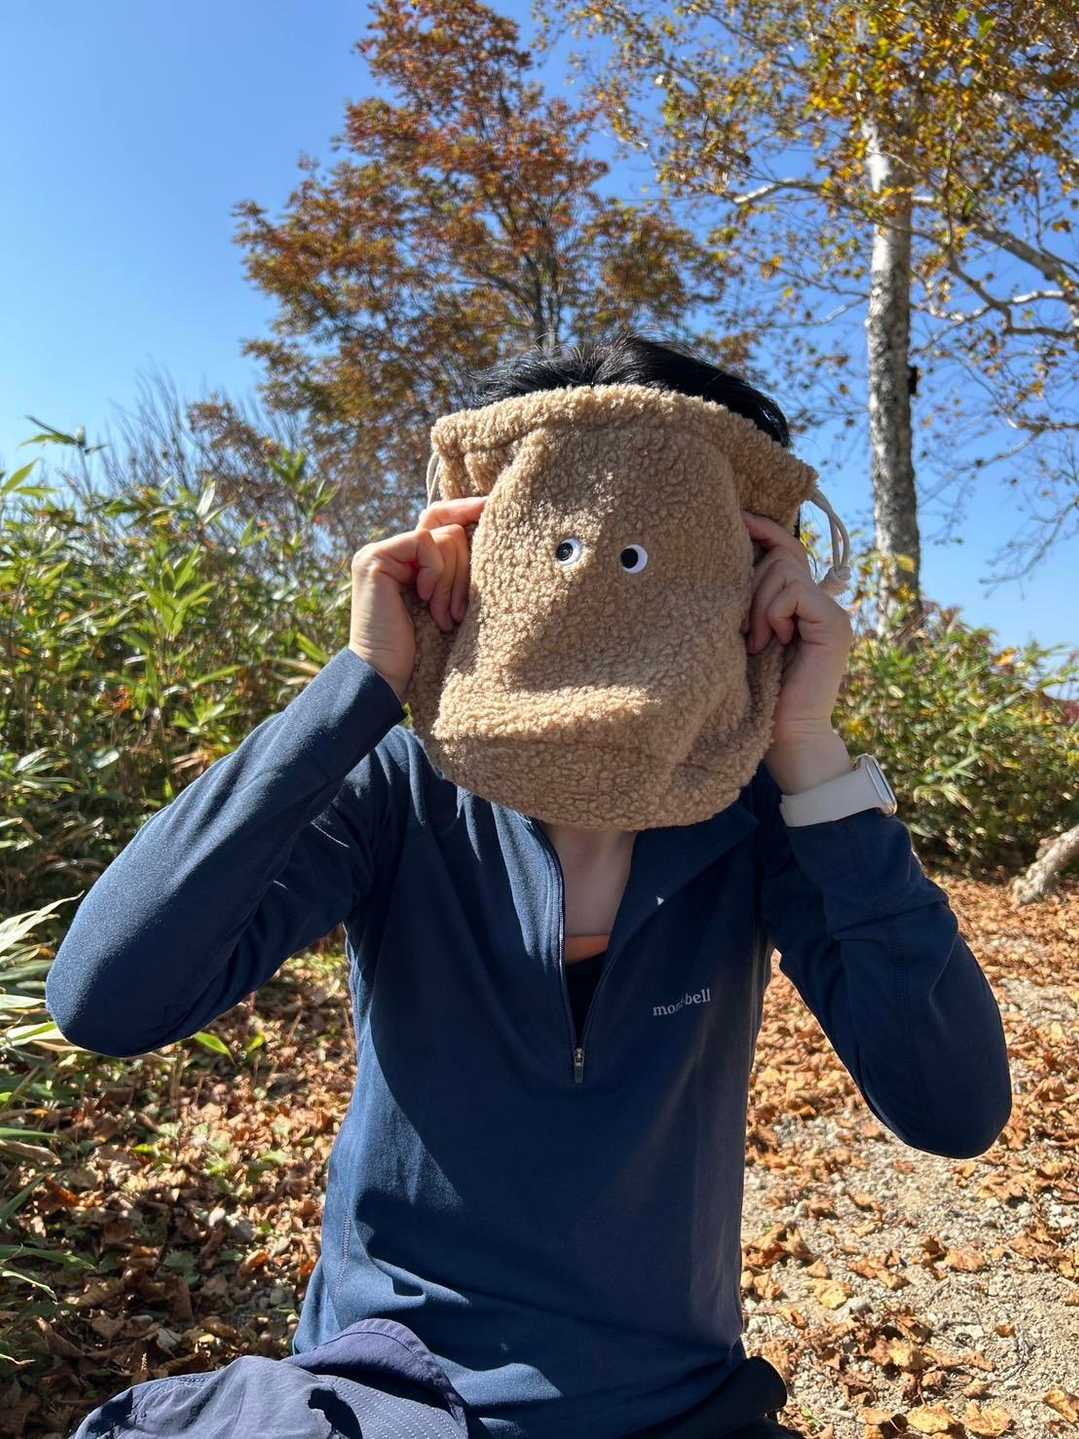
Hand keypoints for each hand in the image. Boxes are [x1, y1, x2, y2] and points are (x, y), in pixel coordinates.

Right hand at [349, 495, 487, 704]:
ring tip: (443, 616)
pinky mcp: (375, 558)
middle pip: (449, 530)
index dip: (466, 510)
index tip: (492, 507)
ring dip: (452, 581)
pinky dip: (436, 573)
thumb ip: (456, 567)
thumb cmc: (424, 650)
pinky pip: (425, 543)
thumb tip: (486, 528)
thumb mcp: (448, 602)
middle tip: (456, 613)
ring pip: (444, 537)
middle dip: (463, 572)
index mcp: (407, 559)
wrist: (387, 676)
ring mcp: (380, 552)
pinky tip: (426, 600)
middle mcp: (392, 550)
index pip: (441, 519)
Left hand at [741, 509, 852, 742]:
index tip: (736, 517)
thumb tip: (727, 552)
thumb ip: (750, 598)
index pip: (786, 548)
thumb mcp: (748, 632)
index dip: (763, 528)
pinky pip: (793, 591)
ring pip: (784, 570)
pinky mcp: (834, 625)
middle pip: (782, 555)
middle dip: (752, 586)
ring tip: (758, 642)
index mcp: (802, 601)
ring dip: (759, 605)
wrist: (787, 735)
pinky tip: (773, 642)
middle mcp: (823, 600)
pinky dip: (773, 613)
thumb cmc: (758, 690)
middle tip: (747, 630)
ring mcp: (832, 612)